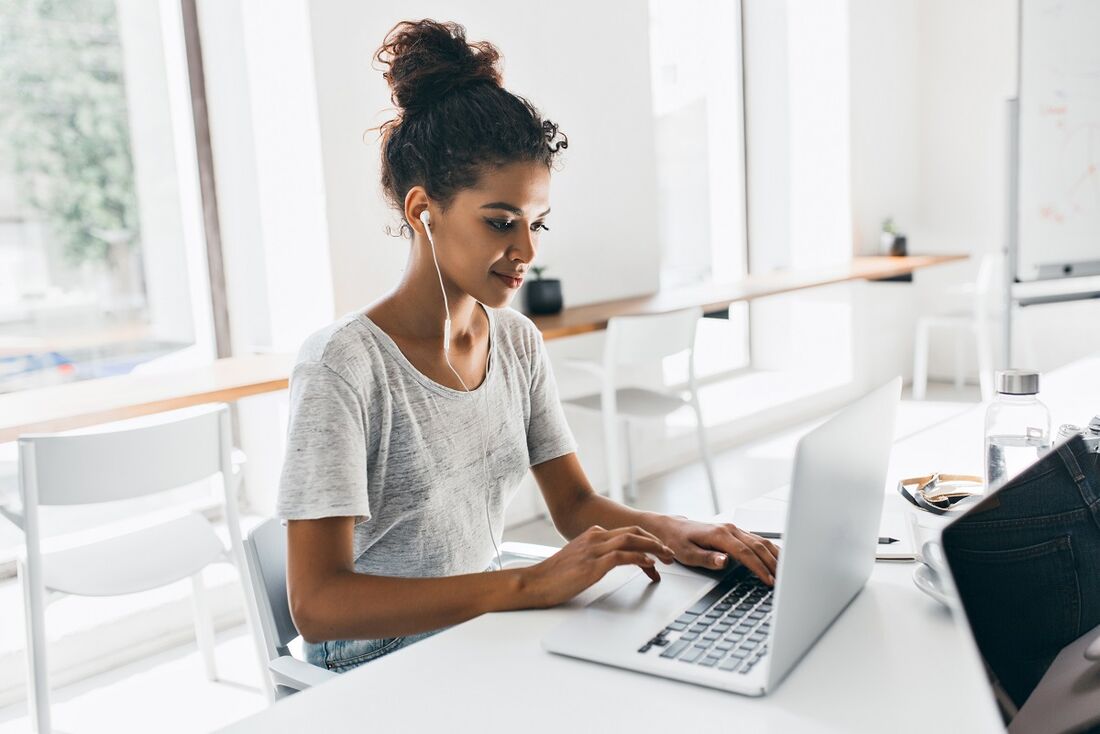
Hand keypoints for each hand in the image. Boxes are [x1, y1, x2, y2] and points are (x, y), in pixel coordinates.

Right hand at [517, 525, 675, 607]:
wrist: (534, 583)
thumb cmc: (554, 576)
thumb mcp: (578, 559)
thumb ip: (595, 555)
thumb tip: (612, 561)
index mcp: (592, 534)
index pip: (626, 531)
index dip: (646, 539)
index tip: (659, 549)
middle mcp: (595, 537)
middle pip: (633, 531)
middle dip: (655, 541)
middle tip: (669, 553)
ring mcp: (594, 550)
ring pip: (631, 540)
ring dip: (653, 547)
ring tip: (667, 557)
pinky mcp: (593, 564)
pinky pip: (622, 556)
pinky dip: (639, 558)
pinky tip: (650, 564)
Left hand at [658, 517, 779, 584]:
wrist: (672, 528)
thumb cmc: (678, 541)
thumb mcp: (687, 554)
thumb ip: (707, 559)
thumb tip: (725, 561)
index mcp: (719, 534)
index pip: (745, 552)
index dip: (759, 567)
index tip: (769, 580)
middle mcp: (730, 529)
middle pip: (758, 546)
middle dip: (772, 564)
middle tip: (783, 581)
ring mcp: (734, 529)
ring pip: (761, 541)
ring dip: (774, 556)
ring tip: (786, 572)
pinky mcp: (736, 532)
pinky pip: (758, 540)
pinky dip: (770, 549)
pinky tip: (778, 558)